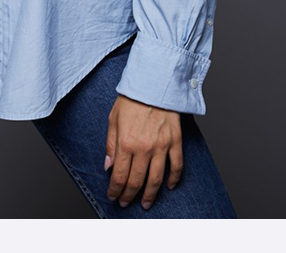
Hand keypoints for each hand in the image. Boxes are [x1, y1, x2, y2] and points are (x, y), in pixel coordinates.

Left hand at [105, 94, 182, 209]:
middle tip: (125, 203)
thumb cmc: (131, 98)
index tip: (113, 196)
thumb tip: (108, 167)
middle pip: (136, 181)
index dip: (115, 190)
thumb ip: (111, 145)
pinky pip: (176, 166)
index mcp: (126, 142)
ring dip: (150, 195)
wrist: (153, 82)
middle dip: (129, 196)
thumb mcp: (113, 118)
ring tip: (145, 203)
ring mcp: (161, 146)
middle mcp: (144, 148)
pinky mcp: (175, 141)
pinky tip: (169, 187)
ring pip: (156, 179)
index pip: (119, 176)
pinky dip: (174, 179)